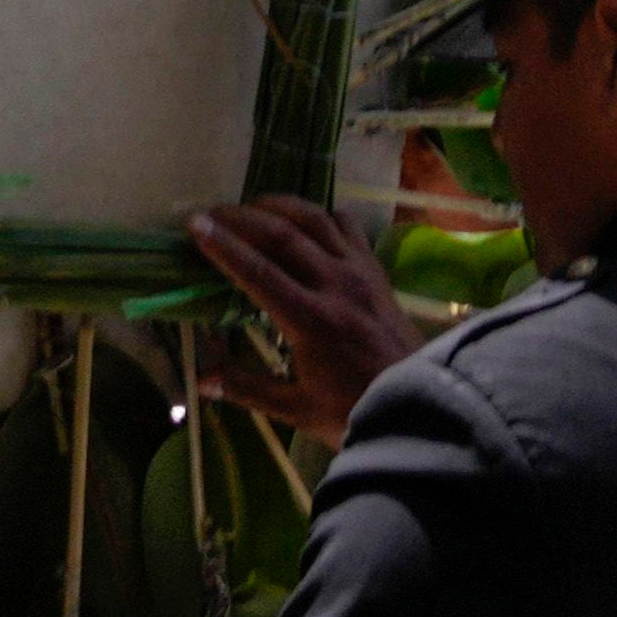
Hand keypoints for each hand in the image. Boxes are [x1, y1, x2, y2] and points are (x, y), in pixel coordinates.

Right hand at [180, 196, 413, 446]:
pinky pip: (348, 227)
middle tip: (212, 213)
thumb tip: (201, 379)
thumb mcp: (295, 409)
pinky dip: (321, 215)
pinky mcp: (377, 269)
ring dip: (279, 206)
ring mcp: (360, 272)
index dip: (224, 246)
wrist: (420, 404)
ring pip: (316, 220)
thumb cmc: (353, 410)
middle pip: (282, 235)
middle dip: (241, 218)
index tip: (196, 225)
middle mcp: (335, 284)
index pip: (258, 272)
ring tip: (250, 205)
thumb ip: (247, 389)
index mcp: (310, 320)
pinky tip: (304, 219)